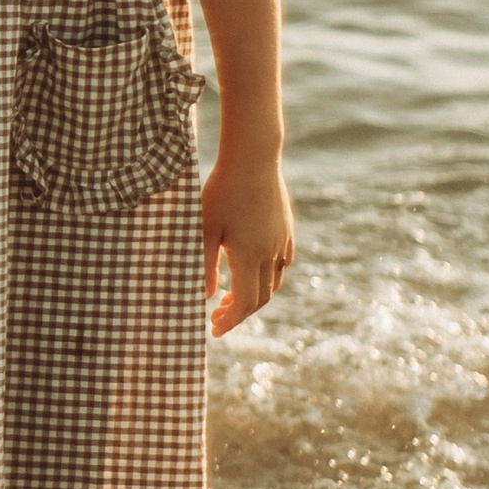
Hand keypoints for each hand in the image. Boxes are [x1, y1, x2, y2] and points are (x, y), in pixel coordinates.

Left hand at [204, 157, 294, 335]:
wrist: (253, 159)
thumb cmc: (221, 192)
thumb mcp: (203, 229)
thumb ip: (203, 265)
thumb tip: (205, 297)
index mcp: (249, 257)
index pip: (245, 303)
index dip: (230, 321)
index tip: (213, 330)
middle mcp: (270, 253)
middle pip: (261, 298)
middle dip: (239, 313)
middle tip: (216, 317)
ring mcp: (281, 240)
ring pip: (274, 281)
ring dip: (254, 296)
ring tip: (231, 297)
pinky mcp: (285, 228)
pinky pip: (282, 262)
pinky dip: (268, 276)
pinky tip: (254, 271)